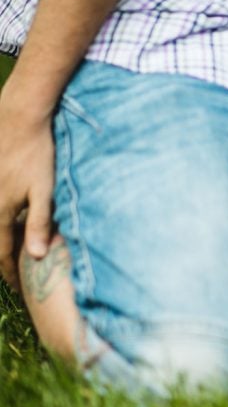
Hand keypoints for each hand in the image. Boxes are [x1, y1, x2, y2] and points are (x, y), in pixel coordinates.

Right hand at [0, 90, 55, 289]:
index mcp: (2, 212)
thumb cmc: (38, 154)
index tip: (19, 289)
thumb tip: (35, 256)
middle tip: (12, 280)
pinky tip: (6, 224)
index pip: (4, 252)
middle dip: (3, 262)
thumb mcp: (44, 191)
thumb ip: (39, 224)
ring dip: (0, 242)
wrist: (20, 118)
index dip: (11, 273)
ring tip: (7, 255)